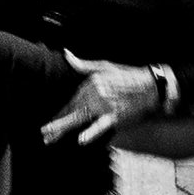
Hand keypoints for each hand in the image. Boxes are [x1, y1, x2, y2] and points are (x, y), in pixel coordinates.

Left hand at [41, 55, 161, 144]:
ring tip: (49, 137)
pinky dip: (92, 132)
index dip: (59, 112)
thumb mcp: (104, 66)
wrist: (150, 86)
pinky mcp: (114, 116)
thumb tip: (66, 54)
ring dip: (63, 127)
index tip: (49, 123)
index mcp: (90, 83)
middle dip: (56, 123)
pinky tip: (81, 140)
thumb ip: (82, 65)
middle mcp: (94, 93)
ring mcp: (104, 105)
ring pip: (79, 118)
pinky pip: (101, 125)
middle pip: (71, 110)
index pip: (71, 100)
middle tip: (43, 134)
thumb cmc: (127, 76)